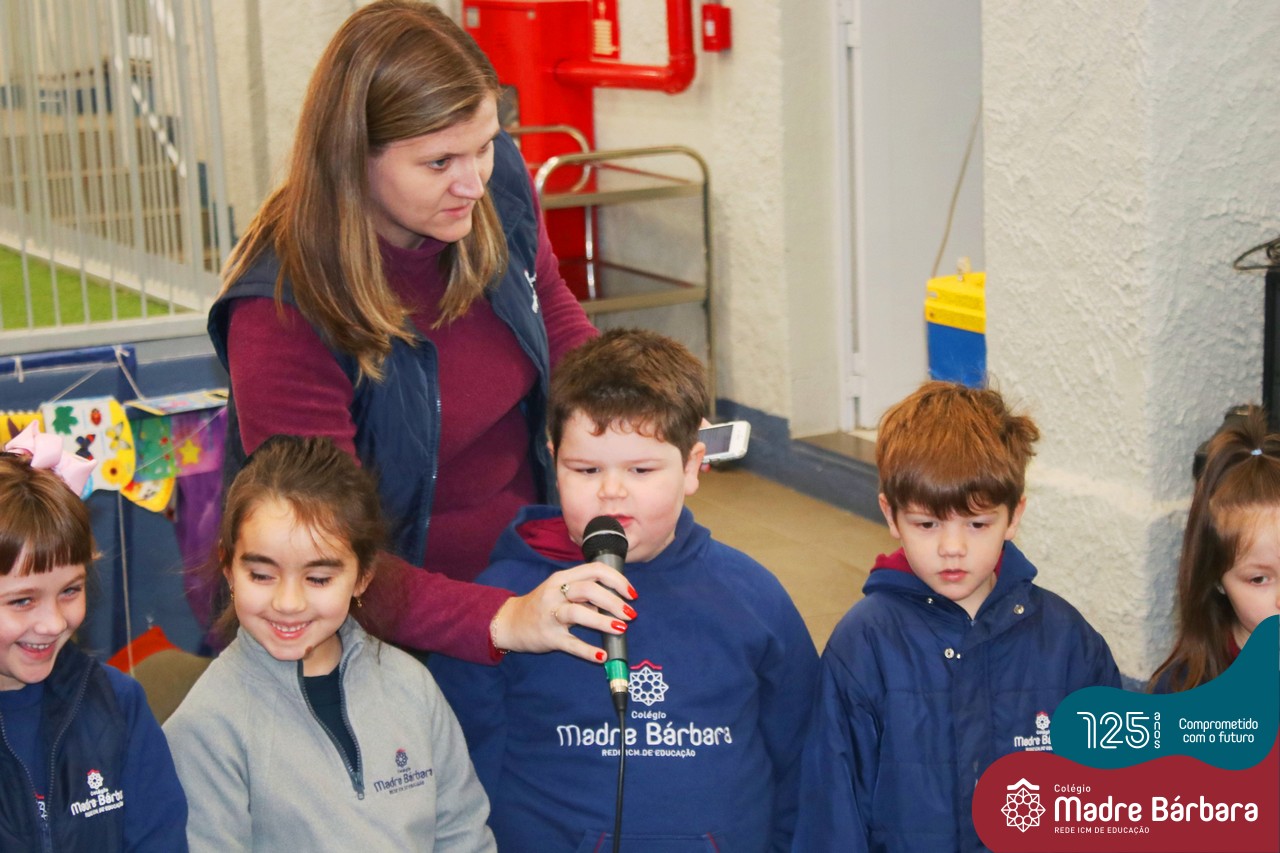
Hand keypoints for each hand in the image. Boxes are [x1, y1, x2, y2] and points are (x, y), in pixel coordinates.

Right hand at [490, 563, 636, 662]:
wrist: (510, 622)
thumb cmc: (543, 605)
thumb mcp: (562, 592)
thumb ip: (586, 595)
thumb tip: (616, 603)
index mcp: (562, 578)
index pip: (595, 570)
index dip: (618, 580)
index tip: (632, 594)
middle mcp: (555, 593)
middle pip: (589, 590)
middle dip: (614, 601)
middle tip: (630, 614)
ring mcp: (550, 615)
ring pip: (578, 613)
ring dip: (602, 621)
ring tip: (621, 629)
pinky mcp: (548, 637)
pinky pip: (570, 644)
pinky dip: (587, 650)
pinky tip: (602, 656)